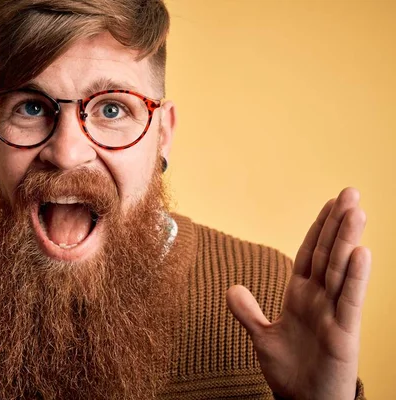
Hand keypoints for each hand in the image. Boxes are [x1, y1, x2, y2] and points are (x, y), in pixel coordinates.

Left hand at [226, 188, 370, 399]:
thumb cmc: (289, 370)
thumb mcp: (262, 337)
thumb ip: (247, 312)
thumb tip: (231, 287)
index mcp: (301, 295)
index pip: (311, 253)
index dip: (319, 228)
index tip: (330, 203)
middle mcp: (319, 299)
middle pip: (329, 254)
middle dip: (338, 223)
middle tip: (350, 192)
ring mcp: (333, 314)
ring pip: (341, 270)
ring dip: (348, 240)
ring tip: (356, 209)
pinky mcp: (343, 334)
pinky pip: (348, 301)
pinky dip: (354, 277)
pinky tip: (362, 253)